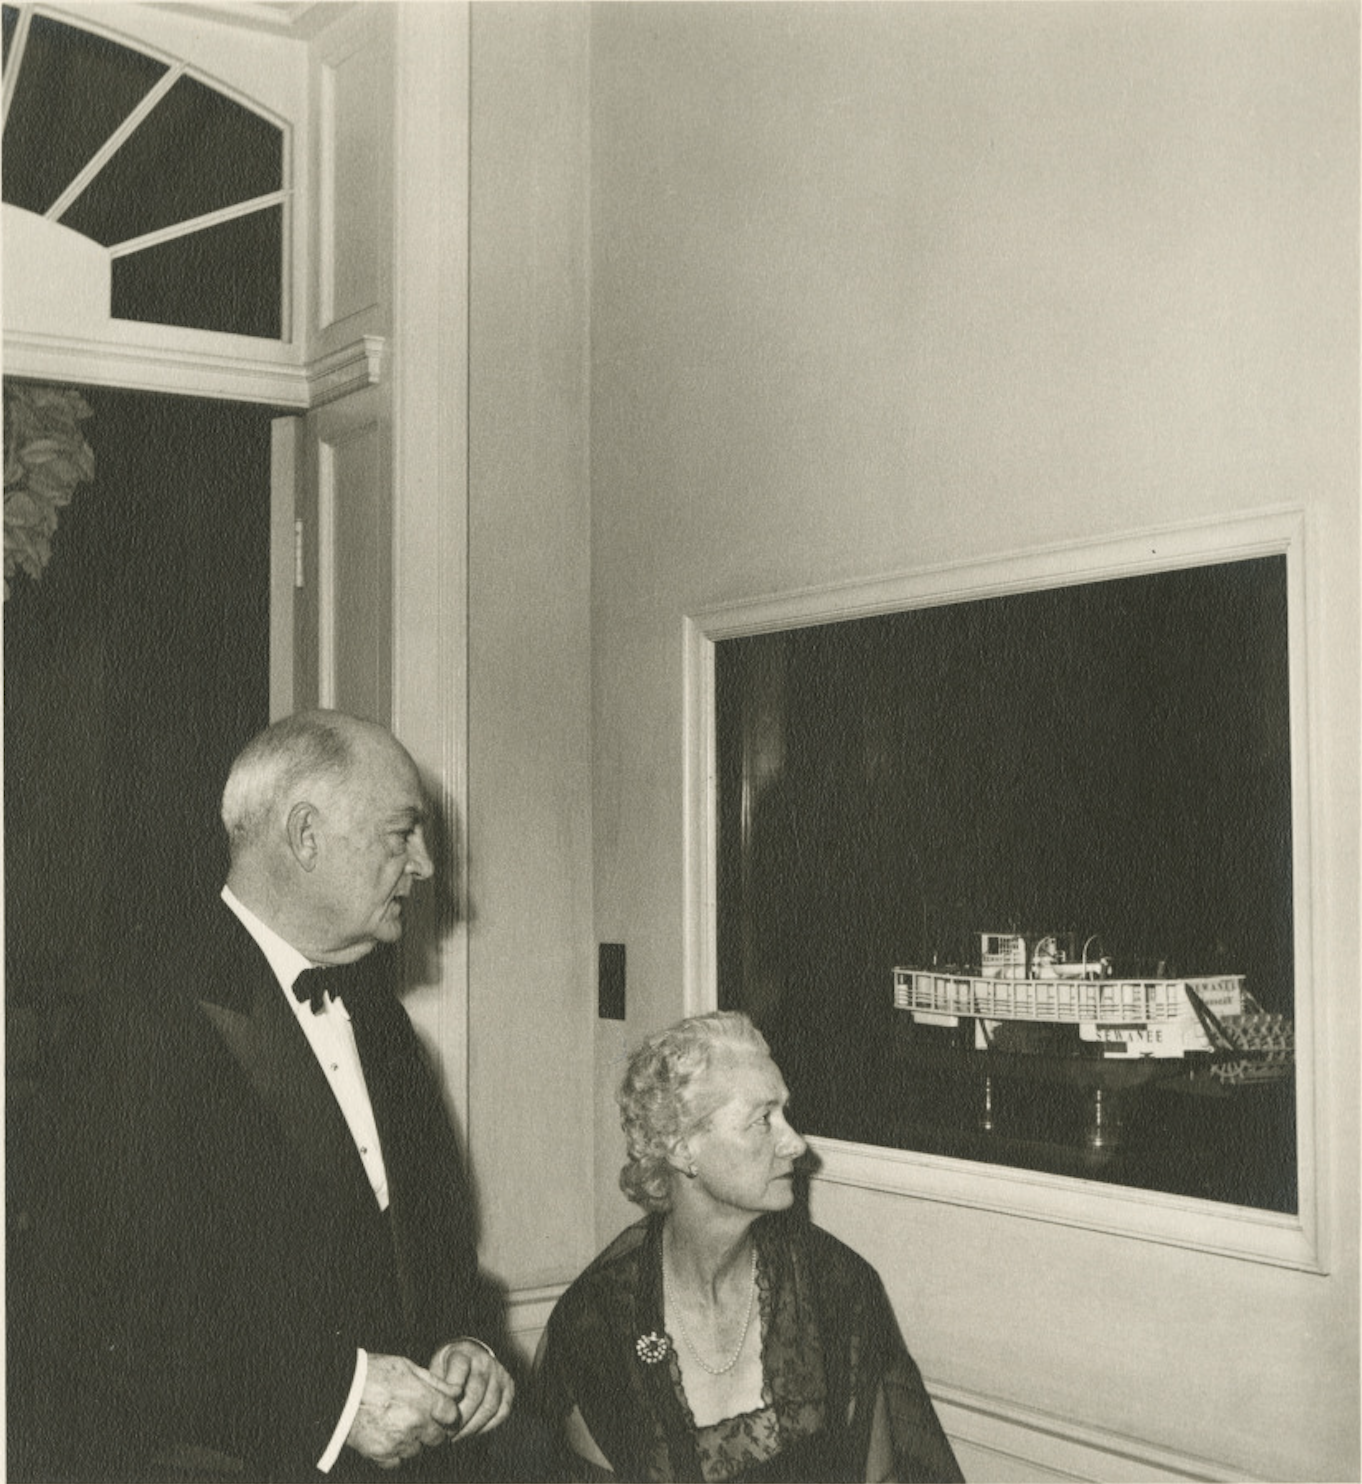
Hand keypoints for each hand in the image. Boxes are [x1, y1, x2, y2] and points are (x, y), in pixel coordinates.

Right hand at [345, 1352, 463, 1468]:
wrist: (341, 1390)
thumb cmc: (374, 1372)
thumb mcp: (408, 1367)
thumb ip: (436, 1382)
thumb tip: (456, 1391)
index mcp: (425, 1401)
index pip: (452, 1416)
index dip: (448, 1413)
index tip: (442, 1411)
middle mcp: (415, 1424)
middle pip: (438, 1438)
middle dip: (434, 1429)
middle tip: (422, 1419)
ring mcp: (398, 1442)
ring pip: (419, 1451)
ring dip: (415, 1441)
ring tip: (402, 1426)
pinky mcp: (381, 1455)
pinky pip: (398, 1462)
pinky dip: (396, 1453)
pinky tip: (389, 1437)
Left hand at [428, 1339, 514, 1440]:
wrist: (468, 1357)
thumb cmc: (447, 1369)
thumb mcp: (436, 1369)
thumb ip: (435, 1387)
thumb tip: (431, 1409)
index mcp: (463, 1353)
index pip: (460, 1368)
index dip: (452, 1391)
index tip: (441, 1409)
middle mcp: (484, 1360)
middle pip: (476, 1393)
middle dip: (460, 1418)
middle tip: (446, 1434)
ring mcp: (499, 1373)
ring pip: (490, 1406)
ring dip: (472, 1427)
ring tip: (457, 1436)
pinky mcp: (509, 1386)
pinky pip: (502, 1411)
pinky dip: (488, 1426)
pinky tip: (473, 1431)